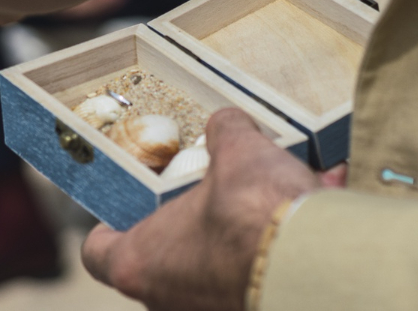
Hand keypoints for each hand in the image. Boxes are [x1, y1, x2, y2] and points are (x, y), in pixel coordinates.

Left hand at [82, 109, 321, 309]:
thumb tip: (227, 126)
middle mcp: (167, 299)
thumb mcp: (236, 150)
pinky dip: (279, 243)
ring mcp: (207, 310)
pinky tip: (315, 204)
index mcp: (140, 262)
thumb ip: (223, 132)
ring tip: (280, 190)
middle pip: (163, 254)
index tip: (127, 201)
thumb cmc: (255, 214)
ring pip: (214, 264)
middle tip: (211, 187)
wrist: (318, 265)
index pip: (98, 251)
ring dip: (241, 230)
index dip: (110, 222)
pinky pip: (258, 271)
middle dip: (190, 219)